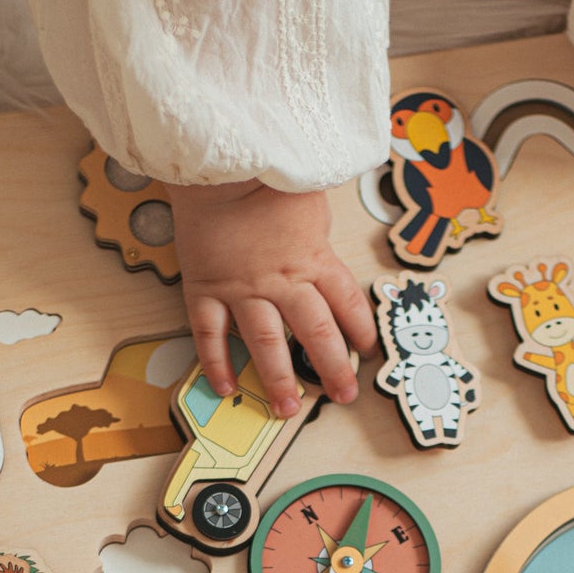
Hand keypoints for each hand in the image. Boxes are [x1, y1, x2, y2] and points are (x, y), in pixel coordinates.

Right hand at [166, 181, 375, 414]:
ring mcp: (243, 287)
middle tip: (343, 395)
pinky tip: (226, 388)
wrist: (215, 163)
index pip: (349, 306)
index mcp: (315, 260)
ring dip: (277, 380)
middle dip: (332, 369)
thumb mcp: (311, 204)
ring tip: (287, 408)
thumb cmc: (266, 178)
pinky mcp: (206, 286)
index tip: (367, 354)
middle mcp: (283, 280)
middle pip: (316, 333)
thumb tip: (328, 260)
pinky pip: (210, 332)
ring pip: (265, 343)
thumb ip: (320, 240)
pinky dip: (216, 362)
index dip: (362, 333)